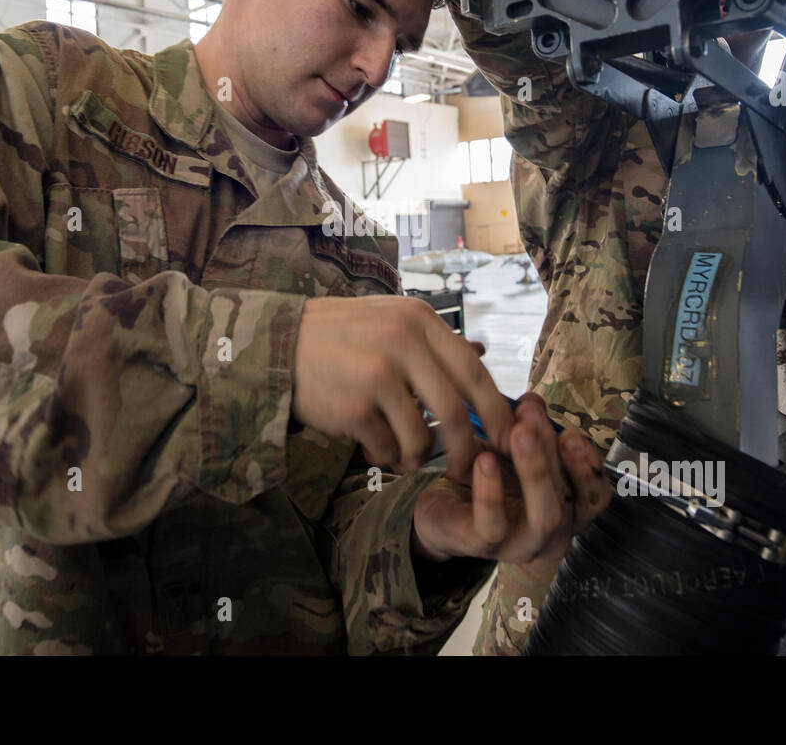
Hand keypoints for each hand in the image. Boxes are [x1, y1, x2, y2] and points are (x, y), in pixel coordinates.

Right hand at [290, 295, 513, 482]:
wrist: (277, 344)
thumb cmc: (340, 334)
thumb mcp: (390, 318)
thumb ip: (433, 339)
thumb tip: (481, 352)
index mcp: (418, 320)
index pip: (473, 369)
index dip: (496, 409)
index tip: (507, 437)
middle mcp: (402, 343)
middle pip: (455, 410)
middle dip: (468, 447)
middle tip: (469, 467)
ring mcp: (377, 375)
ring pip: (421, 436)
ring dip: (419, 457)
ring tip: (408, 458)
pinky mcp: (353, 407)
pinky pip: (385, 447)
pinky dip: (385, 456)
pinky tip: (374, 449)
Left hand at [410, 393, 611, 570]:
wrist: (437, 509)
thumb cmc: (484, 479)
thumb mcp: (506, 450)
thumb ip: (525, 428)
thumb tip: (533, 401)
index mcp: (565, 509)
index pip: (595, 495)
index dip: (591, 467)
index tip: (572, 433)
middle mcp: (551, 533)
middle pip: (568, 496)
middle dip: (553, 450)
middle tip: (532, 414)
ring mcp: (520, 545)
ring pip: (544, 515)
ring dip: (535, 469)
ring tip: (519, 432)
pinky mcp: (483, 546)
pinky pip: (493, 523)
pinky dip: (491, 491)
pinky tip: (484, 460)